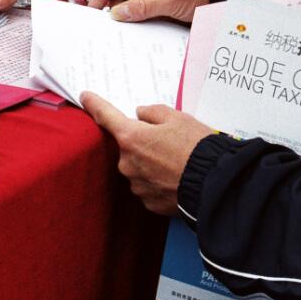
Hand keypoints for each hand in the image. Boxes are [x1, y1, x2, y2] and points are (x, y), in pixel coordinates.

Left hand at [81, 92, 212, 215]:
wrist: (214, 184)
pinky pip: (148, 186)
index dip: (94, 104)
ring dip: (151, 163)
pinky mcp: (148, 202)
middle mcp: (127, 163)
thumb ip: (153, 112)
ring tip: (177, 162)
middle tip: (168, 142)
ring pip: (139, 167)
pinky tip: (176, 178)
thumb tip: (140, 114)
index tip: (85, 97)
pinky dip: (159, 181)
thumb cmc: (197, 148)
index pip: (106, 116)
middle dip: (143, 142)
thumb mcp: (178, 118)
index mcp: (131, 137)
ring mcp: (136, 185)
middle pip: (128, 146)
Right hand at [87, 0, 209, 22]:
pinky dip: (134, 15)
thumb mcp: (171, 2)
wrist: (222, 1)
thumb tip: (118, 13)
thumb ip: (144, 7)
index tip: (95, 6)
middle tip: (104, 20)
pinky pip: (139, 6)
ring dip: (124, 11)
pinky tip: (132, 25)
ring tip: (118, 25)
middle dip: (112, 3)